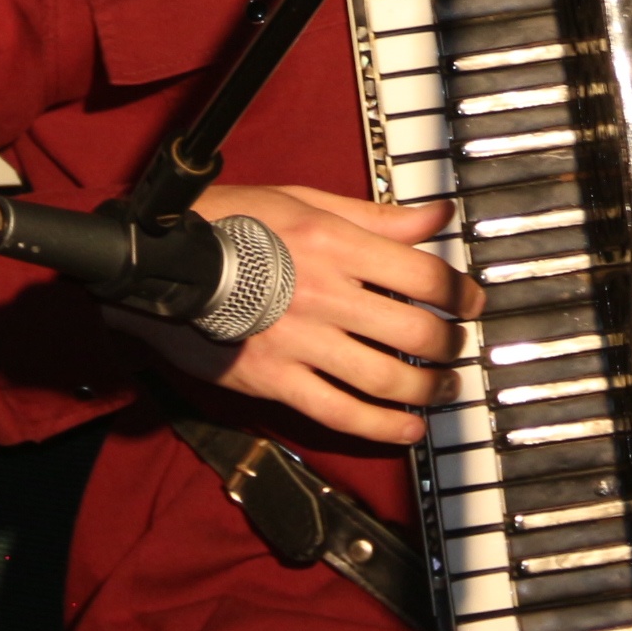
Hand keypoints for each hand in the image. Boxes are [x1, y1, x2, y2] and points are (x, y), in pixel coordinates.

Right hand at [105, 183, 483, 445]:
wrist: (159, 262)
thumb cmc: (230, 223)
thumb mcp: (305, 200)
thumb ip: (376, 217)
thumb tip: (437, 215)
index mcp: (336, 244)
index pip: (424, 275)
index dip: (460, 292)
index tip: (471, 301)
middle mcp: (325, 295)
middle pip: (415, 333)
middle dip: (450, 346)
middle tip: (459, 348)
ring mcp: (300, 343)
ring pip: (385, 379)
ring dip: (427, 390)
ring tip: (444, 389)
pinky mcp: (274, 380)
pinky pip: (339, 413)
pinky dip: (381, 428)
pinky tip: (407, 430)